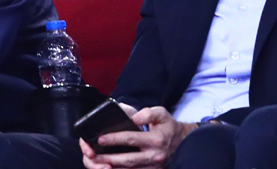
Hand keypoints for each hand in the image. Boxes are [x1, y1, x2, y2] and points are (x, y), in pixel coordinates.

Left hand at [80, 106, 196, 168]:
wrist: (183, 143)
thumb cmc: (168, 127)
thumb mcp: (162, 114)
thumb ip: (148, 113)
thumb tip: (135, 118)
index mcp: (156, 140)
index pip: (131, 139)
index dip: (114, 139)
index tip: (100, 138)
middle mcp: (154, 156)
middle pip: (128, 159)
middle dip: (108, 158)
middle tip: (92, 155)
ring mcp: (153, 167)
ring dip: (112, 168)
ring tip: (96, 164)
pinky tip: (109, 168)